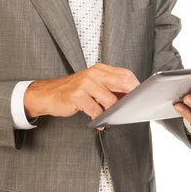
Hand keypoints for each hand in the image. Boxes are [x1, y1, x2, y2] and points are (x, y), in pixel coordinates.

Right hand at [24, 64, 139, 124]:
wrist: (49, 94)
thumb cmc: (74, 90)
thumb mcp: (93, 83)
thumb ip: (110, 87)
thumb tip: (131, 97)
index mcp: (100, 69)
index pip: (125, 74)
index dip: (136, 86)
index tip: (142, 97)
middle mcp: (93, 74)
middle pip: (121, 82)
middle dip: (130, 97)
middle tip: (132, 108)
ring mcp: (85, 84)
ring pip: (110, 100)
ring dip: (113, 112)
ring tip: (111, 117)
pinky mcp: (77, 96)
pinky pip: (95, 111)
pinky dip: (100, 119)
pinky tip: (99, 122)